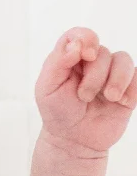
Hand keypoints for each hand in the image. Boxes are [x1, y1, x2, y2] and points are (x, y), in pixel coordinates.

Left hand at [35, 27, 135, 152]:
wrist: (74, 140)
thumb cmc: (57, 113)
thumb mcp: (47, 89)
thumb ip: (58, 63)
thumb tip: (76, 45)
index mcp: (69, 59)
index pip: (78, 35)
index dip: (86, 38)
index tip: (85, 55)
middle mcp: (91, 63)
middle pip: (102, 52)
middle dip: (94, 76)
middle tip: (83, 96)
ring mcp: (110, 74)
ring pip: (123, 59)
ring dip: (116, 80)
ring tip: (108, 98)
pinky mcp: (127, 87)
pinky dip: (131, 88)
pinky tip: (120, 102)